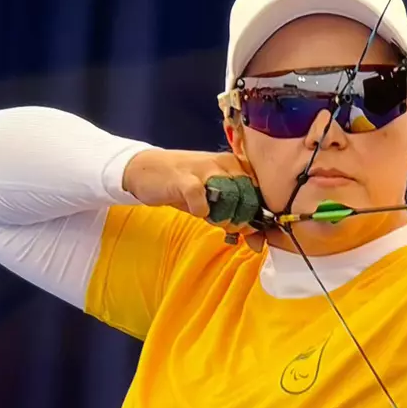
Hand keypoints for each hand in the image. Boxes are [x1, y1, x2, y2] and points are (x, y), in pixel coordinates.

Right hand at [123, 149, 268, 251]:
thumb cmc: (185, 187)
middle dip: (242, 219)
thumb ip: (237, 218)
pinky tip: (197, 212)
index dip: (257, 215)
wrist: (146, 170)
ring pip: (231, 197)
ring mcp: (205, 169)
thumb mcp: (214, 202)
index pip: (261, 193)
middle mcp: (225, 163)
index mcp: (237, 166)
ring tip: (213, 219)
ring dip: (225, 217)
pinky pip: (201, 198)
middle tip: (227, 226)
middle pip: (249, 197)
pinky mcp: (184, 178)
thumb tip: (259, 244)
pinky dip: (201, 210)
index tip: (249, 229)